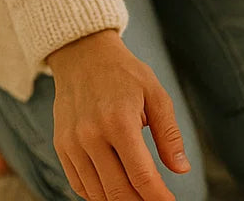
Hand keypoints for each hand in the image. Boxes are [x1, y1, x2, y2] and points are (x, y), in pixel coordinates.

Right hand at [47, 30, 189, 200]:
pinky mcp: (61, 148)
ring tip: (139, 198)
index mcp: (120, 121)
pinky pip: (79, 184)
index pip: (140, 174)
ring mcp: (72, 144)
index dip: (157, 195)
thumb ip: (168, 134)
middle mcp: (91, 136)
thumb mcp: (156, 94)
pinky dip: (97, 194)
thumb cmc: (126, 74)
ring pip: (96, 192)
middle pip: (117, 189)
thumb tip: (182, 169)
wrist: (84, 57)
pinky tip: (114, 191)